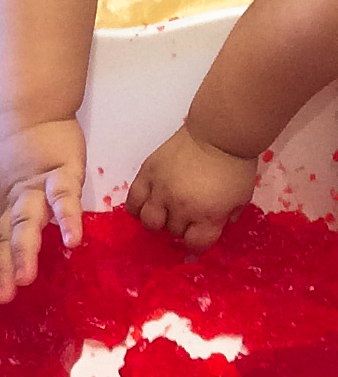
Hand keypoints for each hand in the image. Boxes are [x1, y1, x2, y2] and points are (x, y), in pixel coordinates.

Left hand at [0, 115, 85, 300]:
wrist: (33, 107)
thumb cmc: (28, 146)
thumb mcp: (17, 182)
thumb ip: (21, 209)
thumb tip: (20, 239)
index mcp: (11, 207)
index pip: (3, 242)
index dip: (0, 269)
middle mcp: (20, 202)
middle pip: (10, 238)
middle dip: (7, 268)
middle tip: (5, 297)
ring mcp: (38, 187)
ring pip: (28, 222)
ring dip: (26, 250)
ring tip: (27, 278)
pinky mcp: (62, 172)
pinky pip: (64, 199)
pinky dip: (67, 219)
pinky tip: (72, 241)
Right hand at [126, 125, 257, 249]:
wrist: (220, 132)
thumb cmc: (235, 164)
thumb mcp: (242, 196)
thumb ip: (228, 215)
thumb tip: (218, 224)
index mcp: (207, 216)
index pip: (195, 244)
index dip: (198, 241)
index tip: (200, 233)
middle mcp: (181, 208)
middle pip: (173, 231)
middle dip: (181, 225)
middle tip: (187, 213)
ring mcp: (161, 191)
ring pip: (149, 221)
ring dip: (158, 219)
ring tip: (164, 210)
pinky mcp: (148, 175)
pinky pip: (133, 201)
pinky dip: (138, 207)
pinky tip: (145, 203)